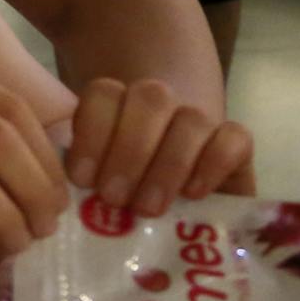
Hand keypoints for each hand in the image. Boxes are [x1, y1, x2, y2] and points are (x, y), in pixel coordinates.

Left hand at [63, 78, 255, 214]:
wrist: (183, 196)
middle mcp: (161, 103)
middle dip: (129, 151)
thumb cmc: (126, 192)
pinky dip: (212, 163)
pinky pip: (234, 138)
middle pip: (149, 100)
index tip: (82, 178)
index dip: (92, 132)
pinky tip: (193, 193)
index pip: (104, 93)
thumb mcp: (101, 181)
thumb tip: (62, 194)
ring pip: (190, 118)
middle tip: (114, 198)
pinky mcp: (237, 144)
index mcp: (118, 103)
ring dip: (166, 164)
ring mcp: (201, 120)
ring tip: (148, 207)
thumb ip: (85, 175)